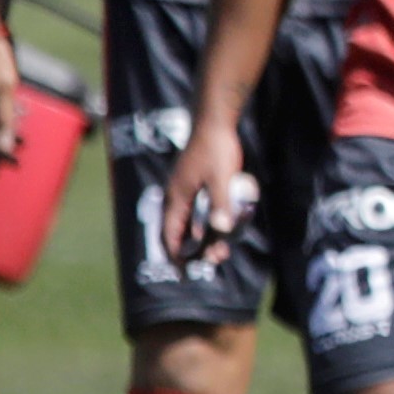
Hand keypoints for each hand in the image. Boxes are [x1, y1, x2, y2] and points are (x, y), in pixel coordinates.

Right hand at [157, 112, 248, 271]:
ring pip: (192, 221)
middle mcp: (178, 196)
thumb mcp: (222, 179)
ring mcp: (187, 189)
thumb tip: (221, 229)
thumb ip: (220, 204)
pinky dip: (207, 221)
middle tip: (213, 261)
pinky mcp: (197, 183)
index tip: (184, 272)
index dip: (176, 255)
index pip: (171, 234)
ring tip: (219, 250)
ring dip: (204, 236)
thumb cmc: (216, 149)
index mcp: (178, 197)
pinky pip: (199, 209)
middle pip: (181, 231)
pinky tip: (221, 227)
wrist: (216, 121)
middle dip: (195, 249)